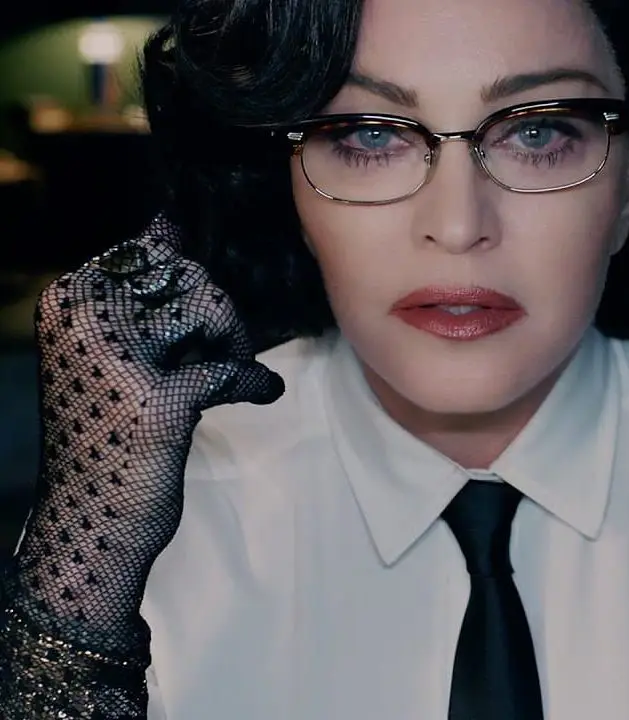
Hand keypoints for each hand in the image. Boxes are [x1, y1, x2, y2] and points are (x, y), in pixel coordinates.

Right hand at [9, 216, 283, 652]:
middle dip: (218, 313)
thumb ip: (142, 288)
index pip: (151, 253)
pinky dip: (253, 381)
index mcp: (68, 299)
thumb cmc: (107, 434)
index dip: (188, 286)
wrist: (88, 525)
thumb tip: (167, 218)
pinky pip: (230, 370)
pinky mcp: (157, 400)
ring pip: (210, 308)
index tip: (194, 328)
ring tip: (232, 373)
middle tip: (225, 352)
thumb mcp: (115, 350)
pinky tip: (262, 391)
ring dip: (235, 342)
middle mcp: (84, 318)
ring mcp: (117, 357)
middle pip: (187, 275)